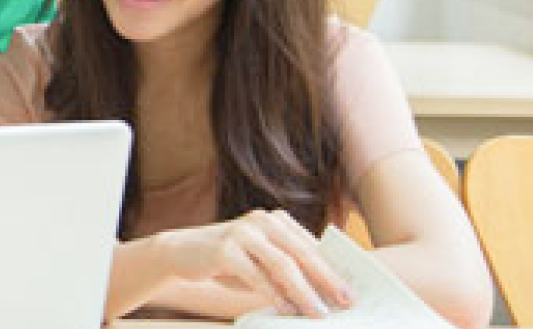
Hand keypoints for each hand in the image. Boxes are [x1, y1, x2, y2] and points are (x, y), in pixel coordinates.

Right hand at [157, 209, 353, 317]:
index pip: (313, 245)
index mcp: (276, 220)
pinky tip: (286, 310)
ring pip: (283, 264)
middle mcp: (262, 220)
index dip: (334, 269)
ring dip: (304, 292)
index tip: (352, 291)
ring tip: (318, 312)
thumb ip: (287, 268)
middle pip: (303, 253)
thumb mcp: (261, 259)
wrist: (181, 253)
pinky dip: (274, 295)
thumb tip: (324, 293)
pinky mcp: (225, 249)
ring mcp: (242, 232)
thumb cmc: (229, 260)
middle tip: (346, 301)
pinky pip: (257, 275)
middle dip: (328, 279)